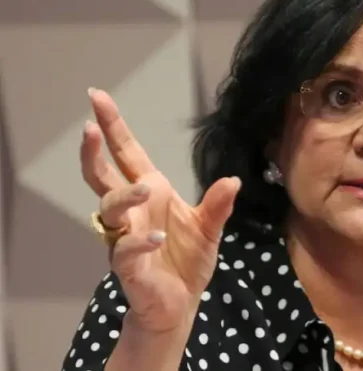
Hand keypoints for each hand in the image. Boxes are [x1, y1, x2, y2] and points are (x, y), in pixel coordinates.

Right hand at [81, 88, 240, 332]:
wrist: (180, 303)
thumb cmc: (188, 261)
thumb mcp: (209, 228)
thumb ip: (218, 205)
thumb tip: (233, 180)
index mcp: (152, 193)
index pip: (127, 154)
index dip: (113, 127)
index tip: (97, 98)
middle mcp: (133, 211)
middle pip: (104, 176)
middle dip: (94, 151)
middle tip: (89, 127)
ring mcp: (125, 237)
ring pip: (111, 210)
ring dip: (125, 196)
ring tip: (145, 189)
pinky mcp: (128, 266)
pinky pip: (126, 250)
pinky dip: (139, 243)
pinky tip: (156, 238)